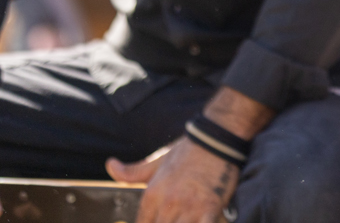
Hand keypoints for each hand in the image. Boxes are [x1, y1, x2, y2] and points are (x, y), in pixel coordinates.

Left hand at [108, 136, 237, 222]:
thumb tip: (110, 164)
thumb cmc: (187, 151)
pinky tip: (200, 221)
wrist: (216, 138)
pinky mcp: (210, 207)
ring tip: (185, 220)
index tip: (156, 219)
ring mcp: (189, 206)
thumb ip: (132, 171)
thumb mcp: (157, 161)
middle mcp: (168, 203)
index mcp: (152, 194)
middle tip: (172, 218)